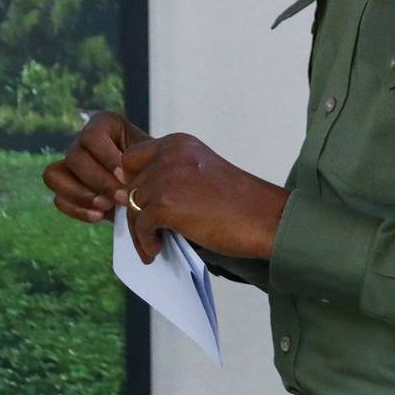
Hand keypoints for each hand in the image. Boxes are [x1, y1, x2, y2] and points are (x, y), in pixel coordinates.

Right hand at [43, 109, 149, 224]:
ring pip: (54, 175)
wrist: (153, 185)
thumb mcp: (154, 156)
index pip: (92, 136)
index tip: (126, 177)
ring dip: (80, 194)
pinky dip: (77, 209)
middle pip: (74, 156)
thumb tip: (128, 176)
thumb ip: (143, 160)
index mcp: (104, 124)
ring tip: (106, 207)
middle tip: (121, 198)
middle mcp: (82, 141)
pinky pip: (58, 199)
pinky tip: (100, 216)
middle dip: (98, 181)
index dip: (106, 158)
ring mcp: (69, 165)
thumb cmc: (155, 166)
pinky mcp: (66, 189)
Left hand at [120, 132, 288, 264]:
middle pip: (129, 184)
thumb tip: (136, 200)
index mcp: (178, 143)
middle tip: (146, 231)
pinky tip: (157, 250)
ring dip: (139, 229)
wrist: (265, 217)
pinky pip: (141, 225)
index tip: (141, 203)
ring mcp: (165, 178)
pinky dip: (145, 241)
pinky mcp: (166, 204)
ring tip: (152, 246)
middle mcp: (168, 155)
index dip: (132, 182)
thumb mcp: (201, 173)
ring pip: (132, 206)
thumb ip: (171, 177)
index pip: (131, 158)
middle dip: (134, 209)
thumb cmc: (239, 202)